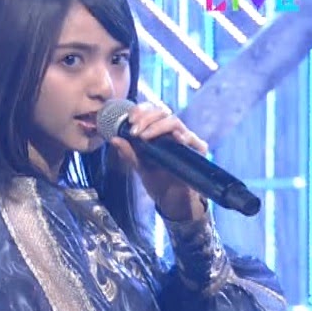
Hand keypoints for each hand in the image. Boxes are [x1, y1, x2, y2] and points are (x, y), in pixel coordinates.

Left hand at [107, 102, 208, 221]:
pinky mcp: (198, 149)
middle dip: (146, 117)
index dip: (141, 110)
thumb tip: (113, 139)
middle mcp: (173, 132)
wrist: (172, 199)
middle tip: (134, 129)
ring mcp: (186, 140)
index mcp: (159, 132)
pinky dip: (182, 136)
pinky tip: (174, 138)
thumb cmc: (158, 180)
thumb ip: (128, 153)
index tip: (129, 119)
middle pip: (162, 112)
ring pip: (174, 121)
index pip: (152, 112)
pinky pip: (191, 138)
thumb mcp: (139, 166)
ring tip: (144, 136)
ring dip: (157, 126)